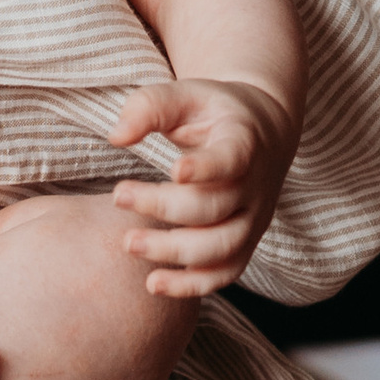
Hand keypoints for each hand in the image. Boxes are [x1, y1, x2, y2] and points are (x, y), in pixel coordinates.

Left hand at [106, 77, 296, 297]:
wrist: (262, 133)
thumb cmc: (213, 111)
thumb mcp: (187, 93)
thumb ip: (151, 106)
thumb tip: (117, 136)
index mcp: (245, 142)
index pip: (232, 159)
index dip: (207, 168)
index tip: (174, 171)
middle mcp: (255, 185)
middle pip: (215, 207)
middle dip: (164, 208)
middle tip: (118, 196)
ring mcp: (253, 219)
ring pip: (221, 247)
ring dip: (174, 252)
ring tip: (129, 243)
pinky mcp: (245, 244)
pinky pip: (224, 274)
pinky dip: (192, 286)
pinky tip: (153, 284)